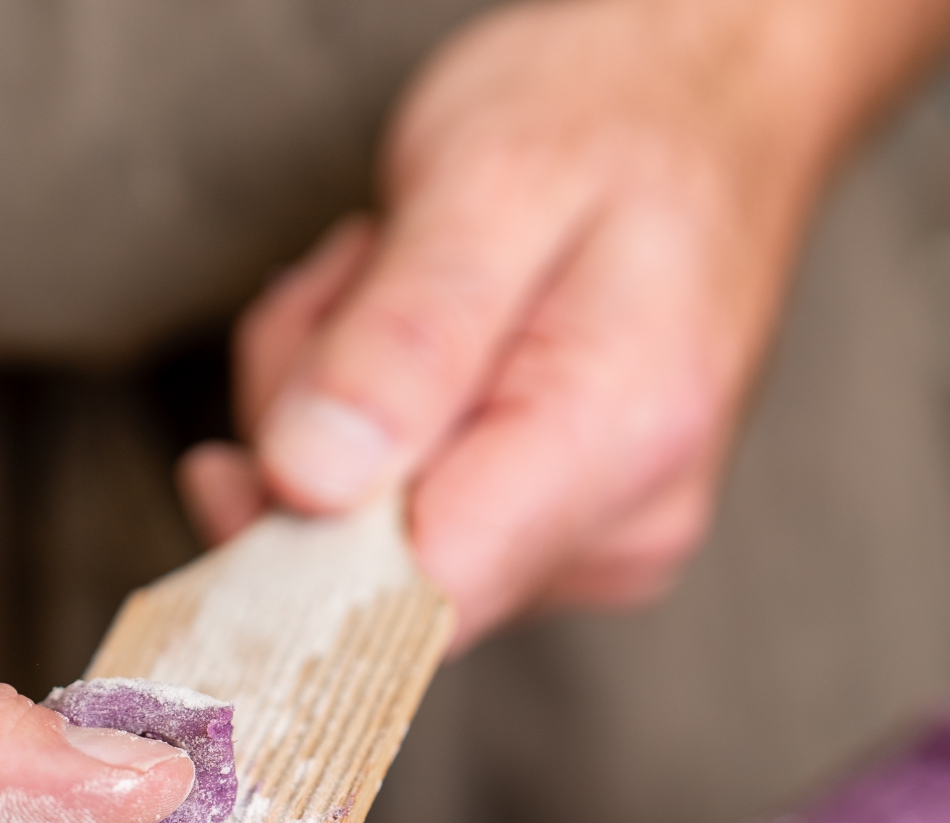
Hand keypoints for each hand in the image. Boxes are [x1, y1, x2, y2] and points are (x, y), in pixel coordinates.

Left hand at [180, 0, 949, 646]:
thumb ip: (404, 340)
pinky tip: (410, 326)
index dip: (293, 547)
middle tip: (360, 288)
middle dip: (312, 438)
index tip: (242, 454)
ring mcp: (592, 542)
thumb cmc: (615, 117)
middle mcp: (617, 528)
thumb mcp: (489, 179)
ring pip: (367, 543)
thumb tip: (309, 484)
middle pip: (371, 573)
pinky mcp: (554, 534)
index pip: (410, 600)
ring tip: (396, 280)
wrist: (707, 96)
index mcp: (614, 444)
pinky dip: (366, 421)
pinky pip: (397, 517)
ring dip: (332, 410)